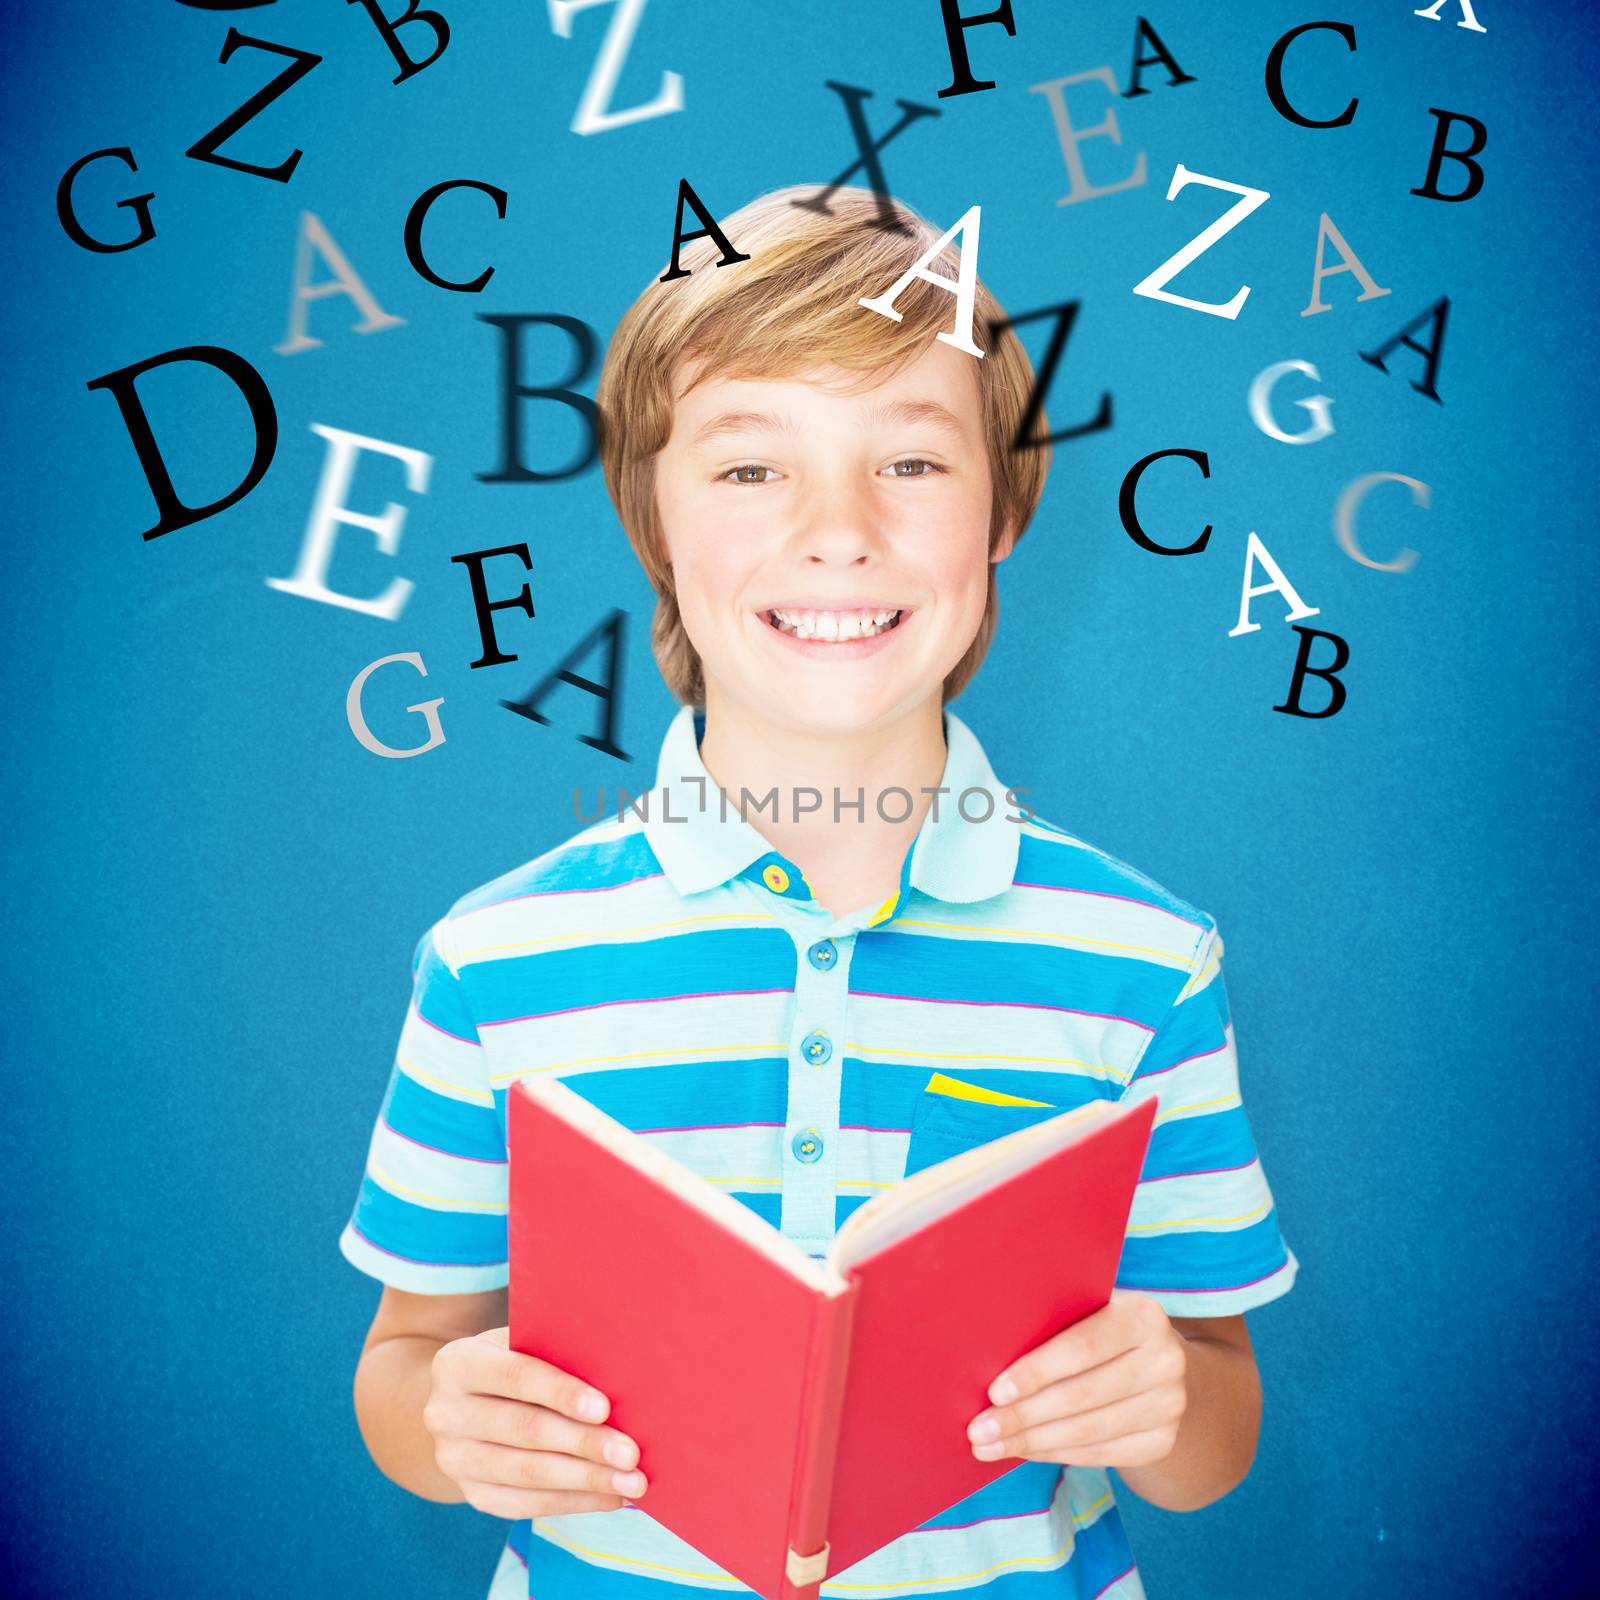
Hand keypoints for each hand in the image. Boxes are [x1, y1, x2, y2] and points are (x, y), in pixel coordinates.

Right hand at [424, 1326, 648, 1518]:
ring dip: (586, 1480)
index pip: (515, 1377)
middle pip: (526, 1430)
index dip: (561, 1392)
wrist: (465, 1400)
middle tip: (631, 1454)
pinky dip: (574, 1502)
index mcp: (457, 1363)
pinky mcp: (471, 1493)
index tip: (604, 1408)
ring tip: (632, 1482)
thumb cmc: (513, 1359)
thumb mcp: (521, 1341)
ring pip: (528, 1473)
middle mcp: (446, 1413)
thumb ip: (554, 1348)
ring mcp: (454, 1459)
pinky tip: (609, 1495)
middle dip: (584, 1443)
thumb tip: (617, 1370)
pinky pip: (526, 1505)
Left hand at [965, 1290, 1186, 1470]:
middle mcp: (1166, 1360)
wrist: (1153, 1362)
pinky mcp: (1162, 1440)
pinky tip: (1023, 1451)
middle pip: (1082, 1395)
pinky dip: (1055, 1454)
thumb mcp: (1085, 1309)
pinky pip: (1100, 1454)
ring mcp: (1170, 1405)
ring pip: (1088, 1431)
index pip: (1083, 1347)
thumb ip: (1052, 1318)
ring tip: (989, 1446)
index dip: (1037, 1371)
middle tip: (977, 1431)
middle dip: (1023, 1416)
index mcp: (1144, 1315)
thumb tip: (988, 1347)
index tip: (994, 1391)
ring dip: (1031, 1442)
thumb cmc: (1097, 1326)